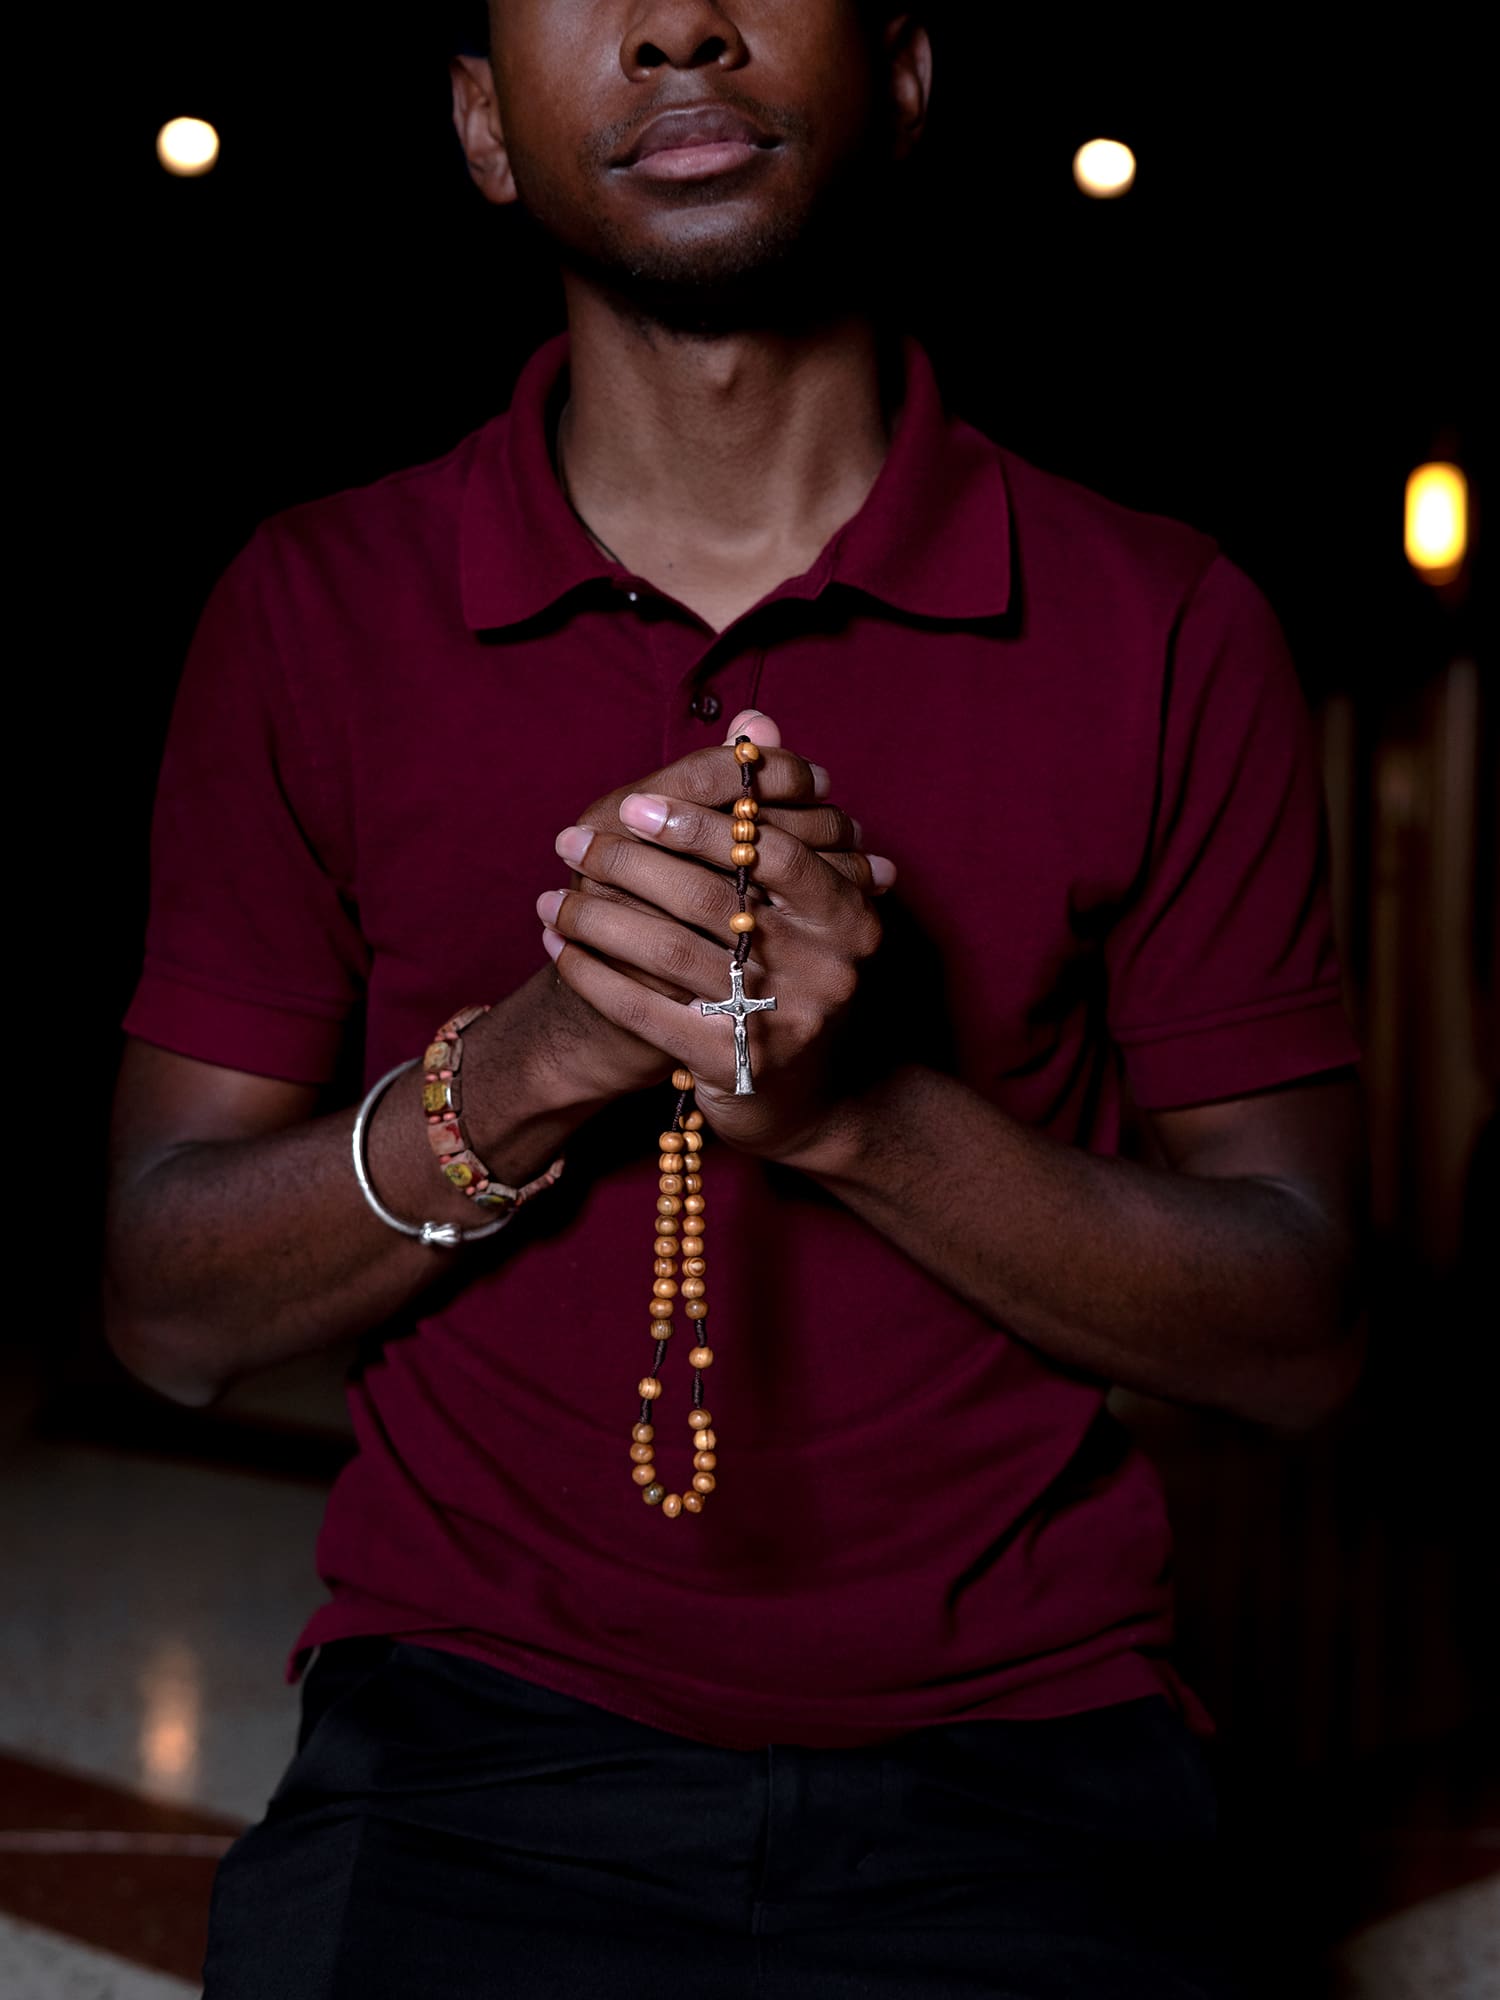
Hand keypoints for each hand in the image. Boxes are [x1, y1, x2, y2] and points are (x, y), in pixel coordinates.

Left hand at [537, 709, 894, 1163]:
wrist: (798, 1098)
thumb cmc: (784, 972)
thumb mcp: (791, 896)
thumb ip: (770, 810)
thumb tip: (753, 721)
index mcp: (849, 913)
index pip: (774, 848)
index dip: (699, 820)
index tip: (631, 803)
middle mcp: (831, 968)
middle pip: (711, 896)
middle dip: (627, 863)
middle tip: (569, 843)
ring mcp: (787, 1021)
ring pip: (670, 951)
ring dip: (594, 919)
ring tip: (549, 901)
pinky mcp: (736, 1067)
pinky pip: (645, 1011)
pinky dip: (592, 977)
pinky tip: (558, 954)